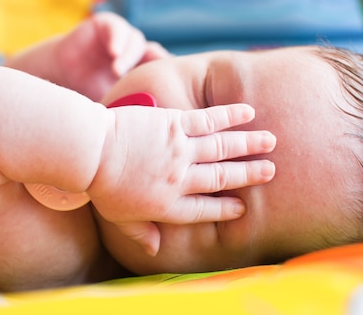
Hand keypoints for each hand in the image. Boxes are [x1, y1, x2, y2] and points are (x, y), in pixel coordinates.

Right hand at [55, 12, 168, 100]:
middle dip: (151, 67)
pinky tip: (112, 53)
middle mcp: (135, 51)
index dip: (166, 77)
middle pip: (153, 55)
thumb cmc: (87, 92)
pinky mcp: (107, 24)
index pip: (162, 70)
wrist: (59, 74)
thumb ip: (131, 108)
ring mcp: (122, 37)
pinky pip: (117, 29)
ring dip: (128, 56)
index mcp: (143, 68)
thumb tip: (151, 130)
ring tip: (117, 71)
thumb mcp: (113, 103)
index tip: (168, 91)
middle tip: (145, 82)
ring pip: (135, 42)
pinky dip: (117, 39)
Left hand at [87, 103, 275, 256]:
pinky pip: (207, 120)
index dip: (226, 208)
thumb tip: (152, 251)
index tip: (243, 206)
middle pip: (223, 178)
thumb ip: (140, 234)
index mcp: (168, 205)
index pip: (205, 209)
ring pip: (222, 148)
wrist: (91, 151)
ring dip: (248, 143)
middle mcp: (180, 180)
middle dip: (249, 174)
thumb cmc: (100, 185)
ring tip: (271, 141)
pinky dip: (229, 116)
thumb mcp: (119, 218)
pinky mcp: (174, 125)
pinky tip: (247, 111)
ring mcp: (179, 151)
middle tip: (270, 170)